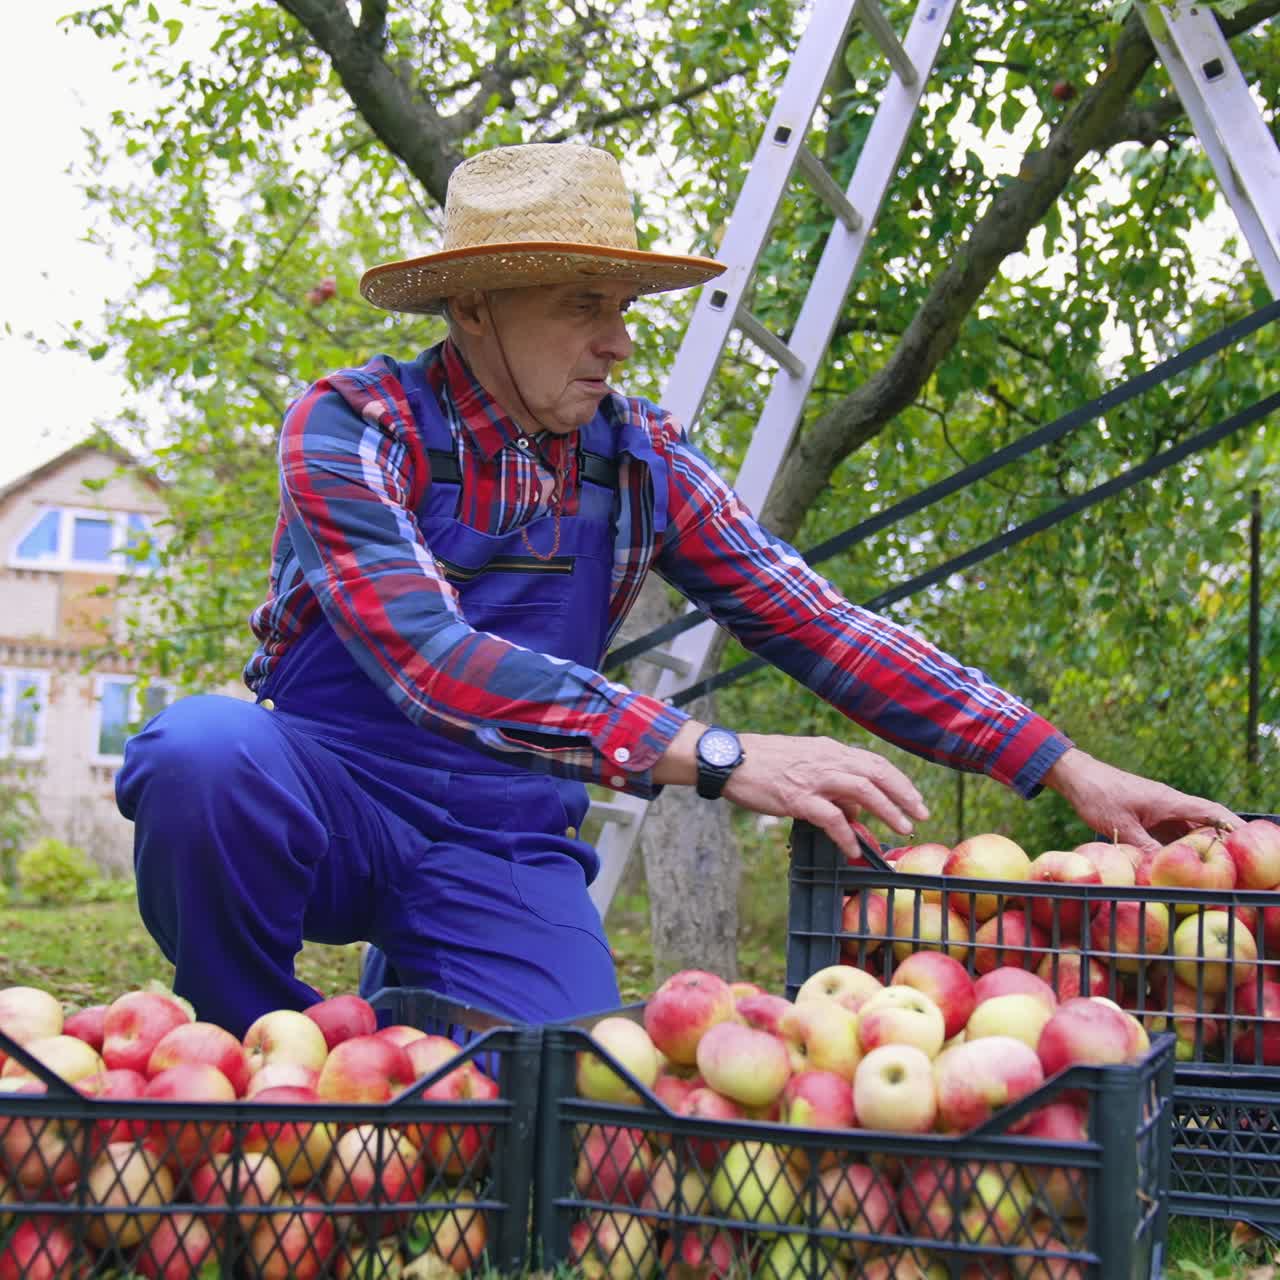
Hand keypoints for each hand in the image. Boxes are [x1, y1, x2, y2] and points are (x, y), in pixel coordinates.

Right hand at [723, 733, 928, 856]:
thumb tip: (854, 809)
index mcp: (829, 749)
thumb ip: (830, 781)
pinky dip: (846, 834)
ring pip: (863, 791)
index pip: (874, 762)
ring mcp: (813, 778)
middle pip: (877, 773)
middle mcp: (827, 759)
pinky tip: (854, 848)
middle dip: (904, 795)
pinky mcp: (797, 798)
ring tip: (902, 829)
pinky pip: (831, 818)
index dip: (899, 780)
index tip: (914, 799)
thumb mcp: (803, 762)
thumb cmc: (763, 762)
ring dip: (887, 810)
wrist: (730, 760)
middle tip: (921, 815)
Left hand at [1042, 748, 1240, 852]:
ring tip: (1207, 868)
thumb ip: (1146, 848)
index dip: (1233, 826)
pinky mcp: (1147, 814)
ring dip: (1196, 845)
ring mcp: (1158, 809)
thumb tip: (1165, 871)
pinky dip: (1176, 845)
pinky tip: (1176, 862)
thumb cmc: (1098, 796)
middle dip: (1218, 842)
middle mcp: (1170, 804)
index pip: (1213, 812)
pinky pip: (1169, 831)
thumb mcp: (1122, 826)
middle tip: (1229, 866)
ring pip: (1186, 829)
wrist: (1077, 776)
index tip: (1247, 842)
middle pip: (1204, 822)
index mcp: (1170, 802)